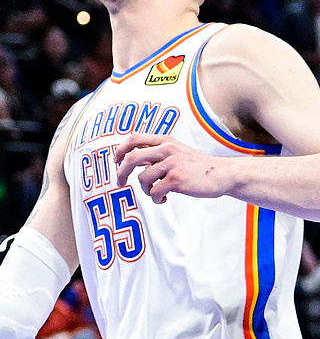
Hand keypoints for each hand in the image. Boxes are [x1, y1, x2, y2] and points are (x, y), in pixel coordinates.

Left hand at [113, 132, 238, 201]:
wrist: (222, 174)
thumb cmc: (196, 166)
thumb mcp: (176, 151)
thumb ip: (156, 153)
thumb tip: (130, 160)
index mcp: (164, 141)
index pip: (134, 139)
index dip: (120, 149)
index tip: (115, 161)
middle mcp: (166, 149)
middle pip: (131, 158)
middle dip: (121, 172)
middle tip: (119, 183)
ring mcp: (172, 164)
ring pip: (143, 178)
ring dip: (145, 190)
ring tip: (156, 193)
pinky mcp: (177, 180)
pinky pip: (155, 191)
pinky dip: (155, 198)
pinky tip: (163, 199)